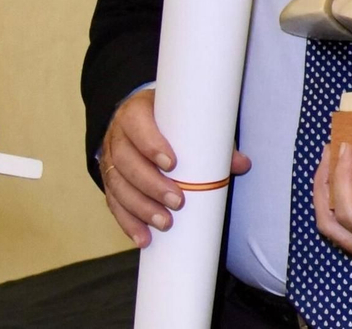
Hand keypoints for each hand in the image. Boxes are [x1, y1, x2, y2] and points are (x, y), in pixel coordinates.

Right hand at [98, 88, 251, 246]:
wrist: (142, 119)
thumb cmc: (170, 119)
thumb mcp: (187, 120)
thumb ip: (213, 140)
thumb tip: (241, 164)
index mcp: (135, 113)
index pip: (137, 126)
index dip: (150, 145)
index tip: (172, 163)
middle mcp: (117, 136)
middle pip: (126, 162)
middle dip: (151, 185)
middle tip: (178, 201)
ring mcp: (110, 161)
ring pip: (118, 187)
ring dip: (141, 209)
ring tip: (165, 223)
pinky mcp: (110, 182)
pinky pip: (114, 204)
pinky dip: (129, 223)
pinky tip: (144, 238)